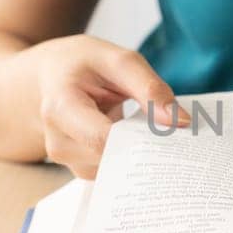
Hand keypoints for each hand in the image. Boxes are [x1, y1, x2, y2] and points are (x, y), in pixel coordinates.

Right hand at [32, 34, 186, 178]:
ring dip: (141, 153)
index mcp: (60, 108)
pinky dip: (132, 157)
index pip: (102, 140)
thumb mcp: (117, 60)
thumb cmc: (84, 65)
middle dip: (147, 148)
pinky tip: (139, 139)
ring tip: (150, 128)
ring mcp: (68, 160)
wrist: (52, 77)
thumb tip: (180, 122)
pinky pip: (115, 172)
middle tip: (176, 133)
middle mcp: (58, 142)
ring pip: (117, 170)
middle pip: (113, 159)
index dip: (141, 140)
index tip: (176, 132)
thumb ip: (149, 88)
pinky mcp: (80, 169)